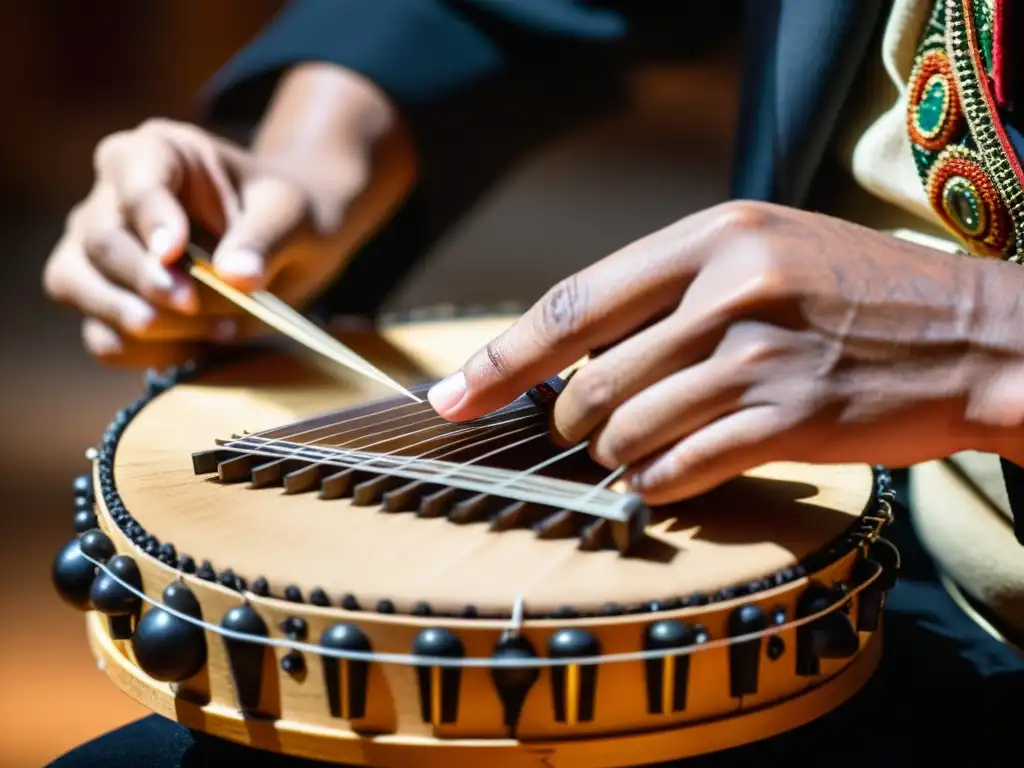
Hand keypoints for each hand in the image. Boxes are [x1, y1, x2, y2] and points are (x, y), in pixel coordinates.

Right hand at [43, 64, 413, 367]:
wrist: (290, 246)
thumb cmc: (286, 215)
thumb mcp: (290, 216)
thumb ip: (263, 239)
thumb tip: (236, 277)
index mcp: (157, 152)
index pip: (135, 181)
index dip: (150, 219)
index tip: (175, 253)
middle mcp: (112, 196)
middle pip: (101, 240)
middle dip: (149, 281)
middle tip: (195, 303)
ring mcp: (96, 250)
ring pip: (78, 286)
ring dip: (141, 321)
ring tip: (215, 329)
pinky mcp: (104, 301)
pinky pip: (101, 337)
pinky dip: (144, 353)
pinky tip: (198, 348)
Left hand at [428, 201, 1023, 503]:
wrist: (977, 334)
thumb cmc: (856, 293)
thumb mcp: (763, 253)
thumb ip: (670, 292)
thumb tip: (576, 352)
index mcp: (713, 236)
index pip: (574, 301)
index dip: (503, 356)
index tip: (453, 396)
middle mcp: (730, 289)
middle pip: (592, 378)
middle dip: (569, 421)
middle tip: (581, 432)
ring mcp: (760, 356)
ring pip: (628, 430)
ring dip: (612, 457)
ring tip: (628, 456)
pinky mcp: (790, 419)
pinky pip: (681, 469)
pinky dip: (656, 485)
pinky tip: (664, 481)